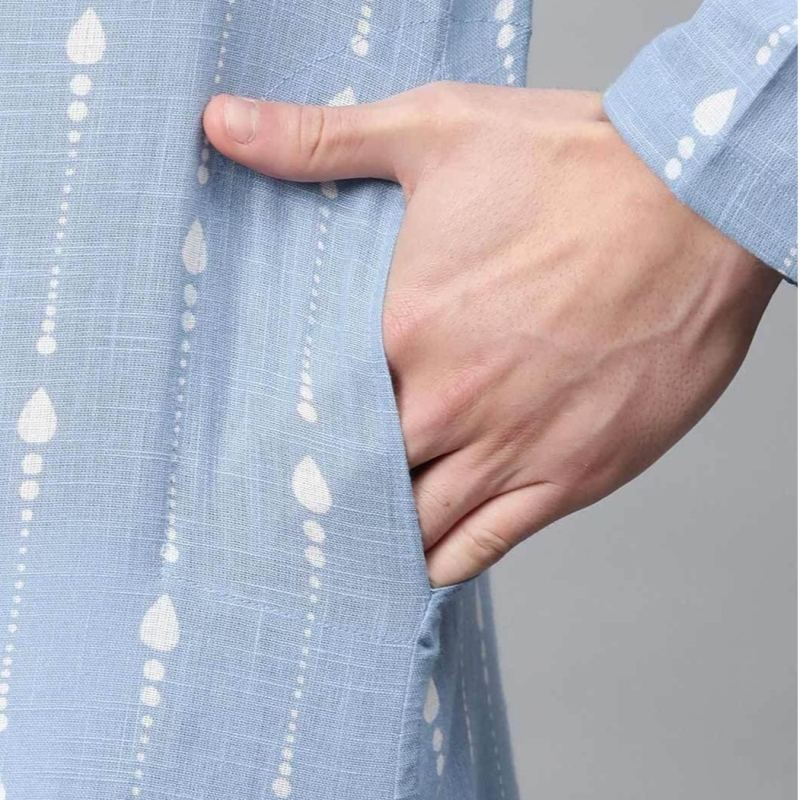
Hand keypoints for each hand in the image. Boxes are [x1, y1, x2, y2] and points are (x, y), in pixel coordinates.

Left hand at [203, 83, 781, 587]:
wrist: (698, 202)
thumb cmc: (574, 166)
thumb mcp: (434, 130)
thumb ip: (318, 140)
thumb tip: (220, 121)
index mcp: (405, 331)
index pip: (316, 411)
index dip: (288, 432)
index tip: (265, 444)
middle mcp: (451, 402)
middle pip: (360, 476)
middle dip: (330, 488)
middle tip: (303, 497)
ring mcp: (512, 447)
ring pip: (416, 525)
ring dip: (381, 532)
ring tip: (354, 536)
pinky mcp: (571, 476)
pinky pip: (484, 545)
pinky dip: (443, 559)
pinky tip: (421, 557)